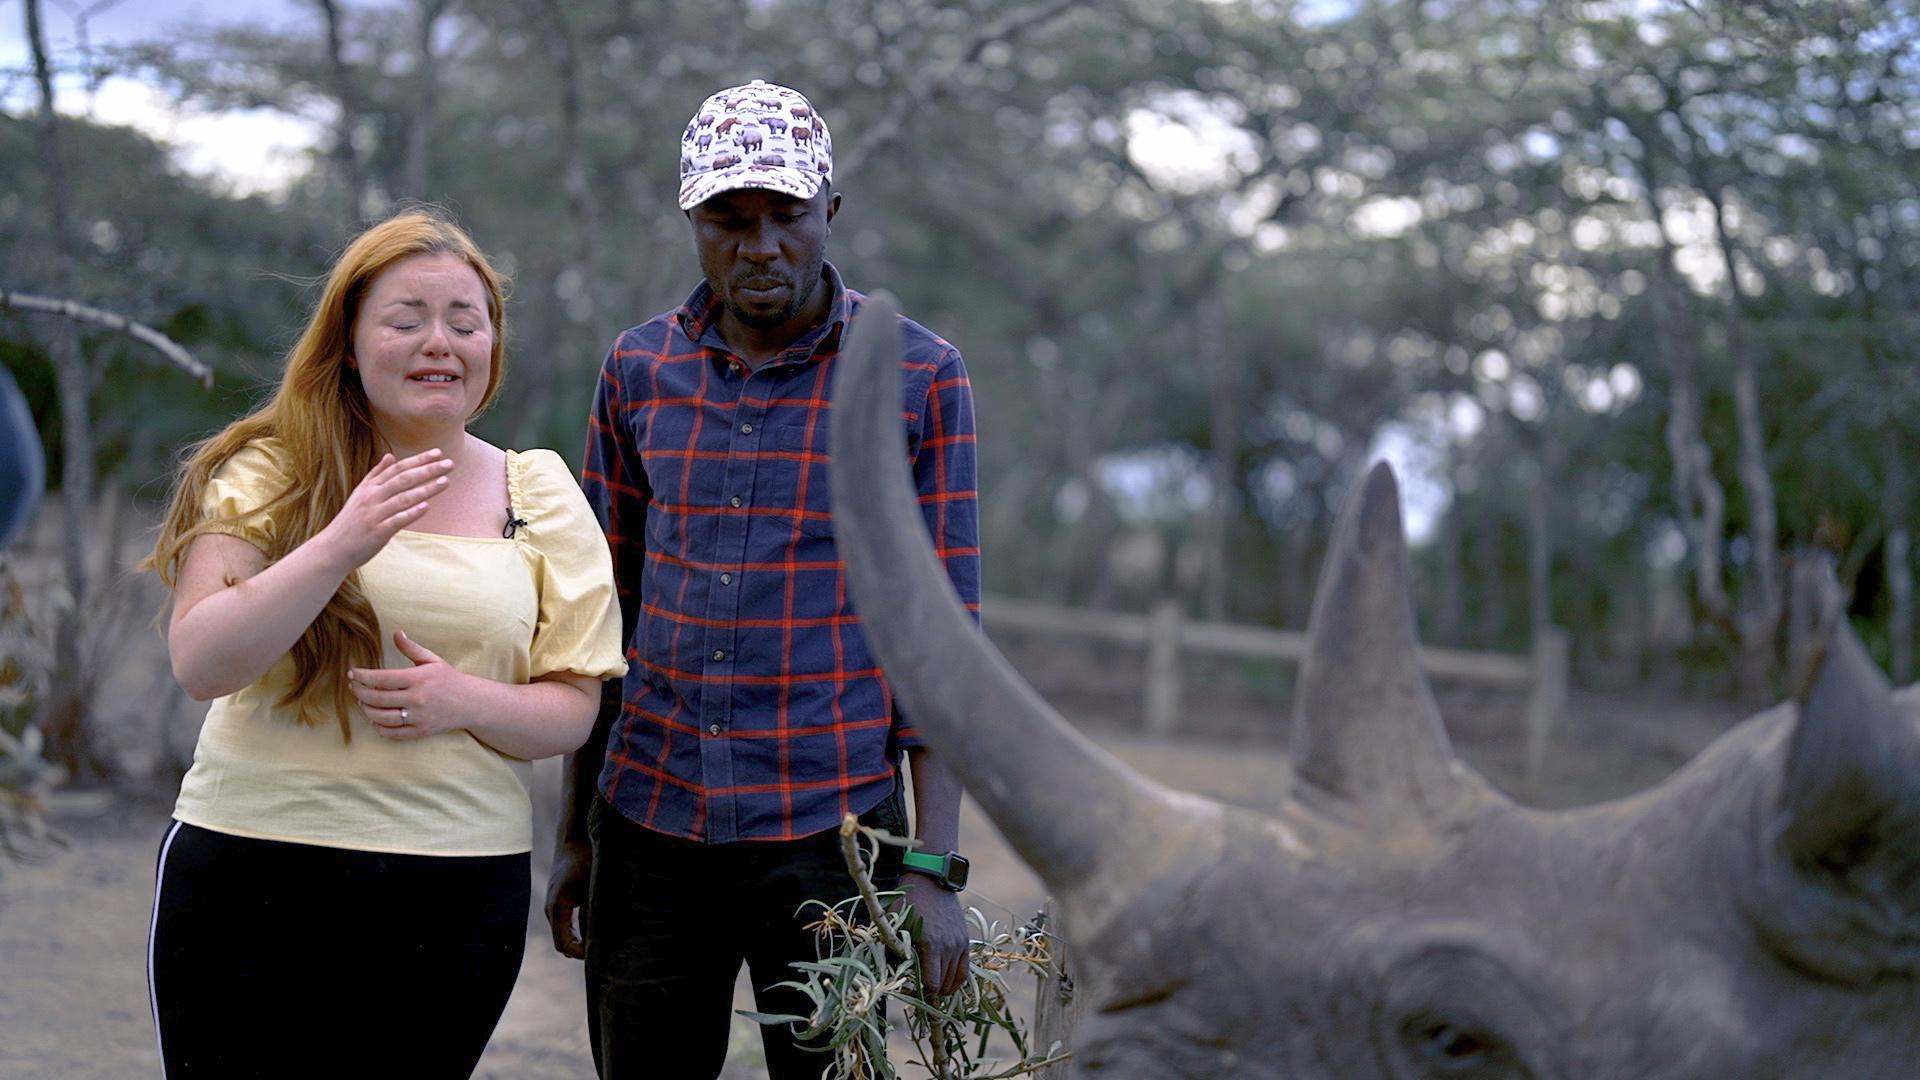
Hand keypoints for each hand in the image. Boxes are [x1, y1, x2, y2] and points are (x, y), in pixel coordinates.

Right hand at [317, 450, 453, 570]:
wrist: (333, 548)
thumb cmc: (351, 521)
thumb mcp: (360, 494)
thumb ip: (376, 475)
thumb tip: (390, 456)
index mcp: (370, 487)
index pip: (398, 468)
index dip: (418, 460)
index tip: (438, 452)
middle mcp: (372, 497)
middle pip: (403, 479)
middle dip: (427, 470)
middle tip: (449, 464)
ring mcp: (375, 514)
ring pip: (403, 498)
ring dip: (425, 489)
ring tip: (446, 481)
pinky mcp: (377, 532)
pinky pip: (396, 520)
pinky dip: (411, 513)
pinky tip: (426, 507)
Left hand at [348, 629, 474, 738]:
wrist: (471, 703)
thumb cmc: (449, 679)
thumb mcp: (432, 660)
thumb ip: (411, 648)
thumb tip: (396, 633)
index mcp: (418, 678)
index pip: (381, 678)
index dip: (363, 676)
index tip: (353, 673)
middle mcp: (417, 699)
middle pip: (378, 699)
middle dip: (360, 693)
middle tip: (353, 688)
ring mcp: (418, 717)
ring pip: (382, 717)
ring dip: (366, 710)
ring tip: (361, 702)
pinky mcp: (420, 731)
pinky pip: (393, 733)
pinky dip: (379, 727)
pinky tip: (374, 719)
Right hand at [546, 840, 591, 958]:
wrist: (573, 842)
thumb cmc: (586, 860)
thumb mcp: (594, 886)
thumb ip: (595, 910)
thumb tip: (603, 933)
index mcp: (558, 908)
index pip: (564, 944)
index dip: (580, 954)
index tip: (598, 957)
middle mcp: (551, 910)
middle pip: (562, 944)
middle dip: (580, 952)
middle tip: (602, 956)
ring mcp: (553, 907)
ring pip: (563, 935)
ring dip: (578, 943)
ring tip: (600, 947)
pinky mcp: (558, 903)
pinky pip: (565, 926)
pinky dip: (576, 934)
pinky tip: (594, 933)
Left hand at [897, 873, 969, 996]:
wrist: (932, 880)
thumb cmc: (909, 901)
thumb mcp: (896, 923)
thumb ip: (894, 949)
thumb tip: (891, 972)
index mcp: (930, 944)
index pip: (931, 983)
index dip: (922, 993)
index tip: (912, 994)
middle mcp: (948, 947)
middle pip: (943, 984)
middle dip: (932, 993)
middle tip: (920, 995)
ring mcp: (959, 944)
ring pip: (954, 979)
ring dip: (944, 988)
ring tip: (933, 992)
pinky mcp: (965, 941)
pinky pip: (964, 969)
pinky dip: (957, 980)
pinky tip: (947, 985)